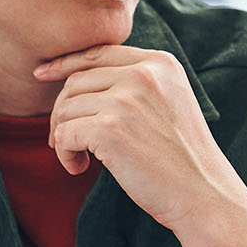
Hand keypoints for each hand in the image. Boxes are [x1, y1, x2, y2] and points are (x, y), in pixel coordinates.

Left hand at [35, 45, 246, 228]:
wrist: (205, 194)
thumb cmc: (184, 157)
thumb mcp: (170, 103)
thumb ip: (137, 84)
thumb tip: (75, 79)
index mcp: (161, 63)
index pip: (99, 52)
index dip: (65, 63)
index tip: (41, 74)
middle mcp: (144, 74)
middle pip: (76, 81)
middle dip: (63, 111)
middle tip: (68, 141)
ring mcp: (127, 100)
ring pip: (67, 108)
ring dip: (64, 137)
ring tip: (80, 159)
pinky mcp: (110, 130)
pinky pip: (64, 134)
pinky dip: (64, 154)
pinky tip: (80, 168)